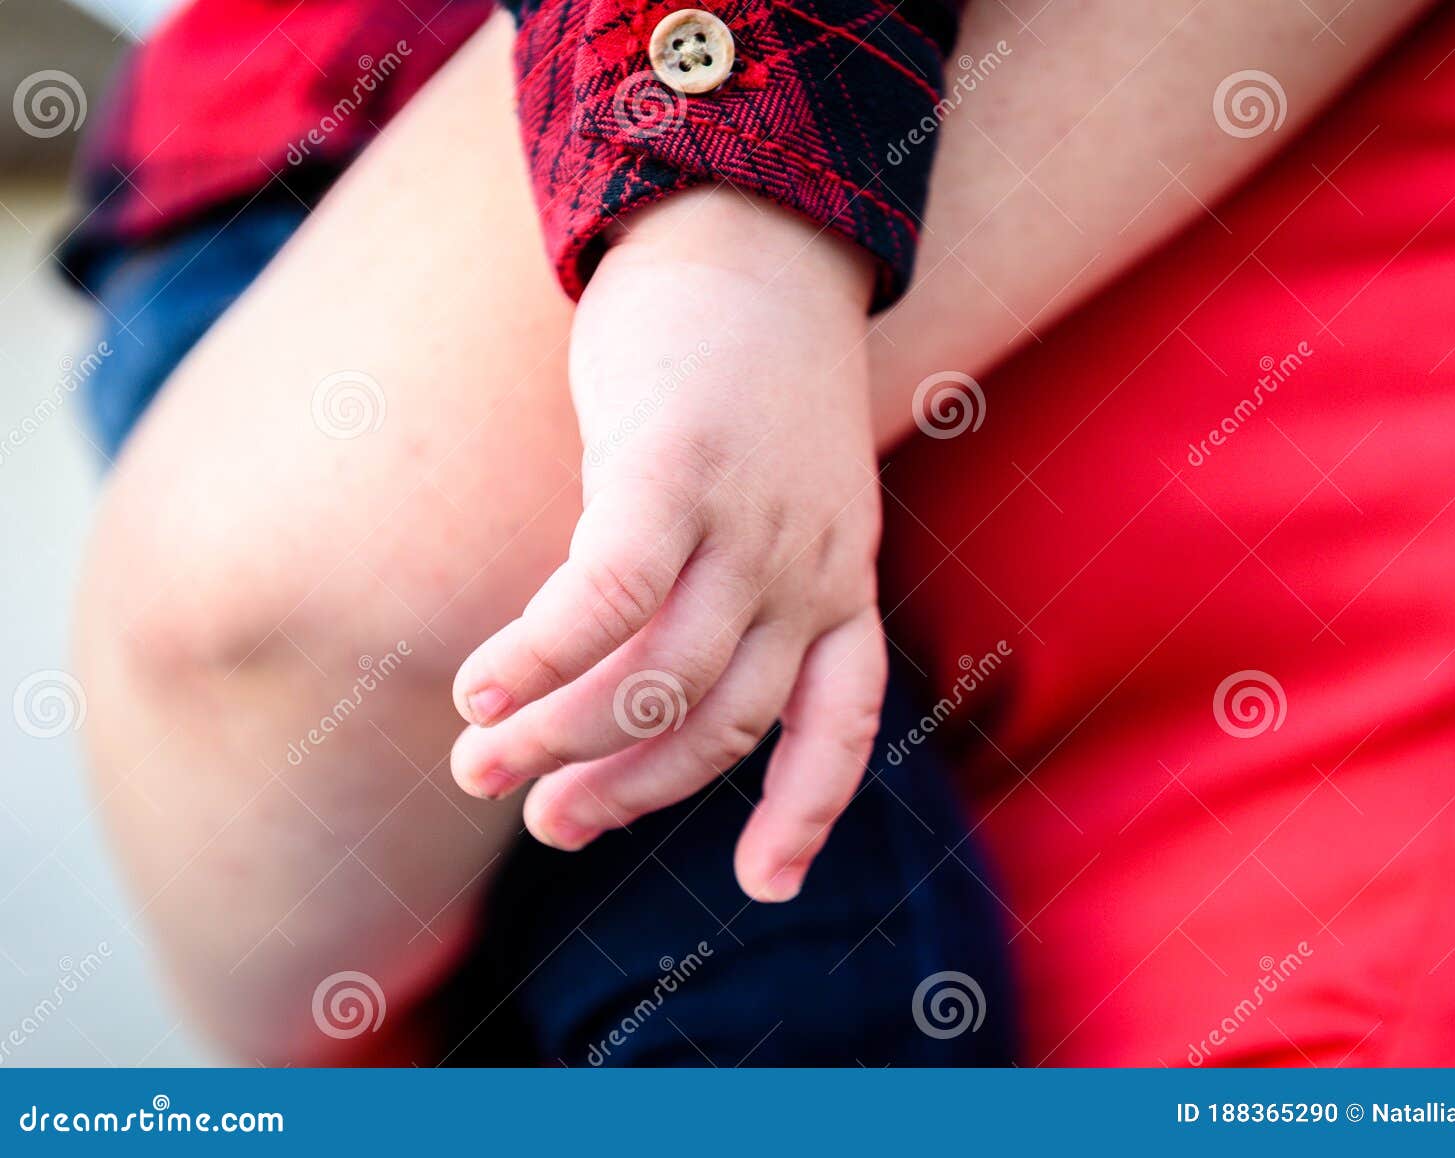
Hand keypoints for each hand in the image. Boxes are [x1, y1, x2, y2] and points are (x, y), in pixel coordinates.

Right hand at [448, 188, 885, 901]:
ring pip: (655, 677)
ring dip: (560, 740)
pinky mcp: (676, 469)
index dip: (804, 811)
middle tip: (544, 823)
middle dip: (627, 789)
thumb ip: (726, 576)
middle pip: (721, 721)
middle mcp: (808, 566)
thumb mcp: (769, 487)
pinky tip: (480, 692)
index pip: (842, 720)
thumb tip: (625, 668)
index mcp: (840, 577)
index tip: (763, 886)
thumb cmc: (741, 371)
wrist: (747, 227)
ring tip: (480, 769)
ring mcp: (750, 523)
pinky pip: (604, 595)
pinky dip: (538, 656)